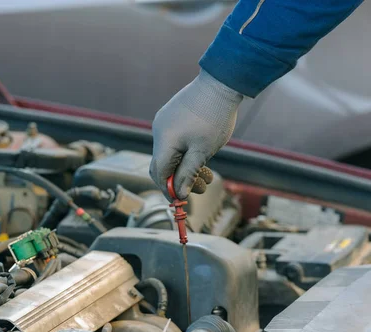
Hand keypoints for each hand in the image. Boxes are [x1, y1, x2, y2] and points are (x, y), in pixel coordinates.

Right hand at [149, 69, 242, 199]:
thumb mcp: (203, 151)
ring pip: (170, 153)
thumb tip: (178, 194)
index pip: (159, 173)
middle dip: (179, 180)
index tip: (181, 200)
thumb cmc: (214, 117)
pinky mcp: (172, 116)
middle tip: (200, 187)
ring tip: (208, 174)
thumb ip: (188, 173)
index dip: (168, 189)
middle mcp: (159, 131)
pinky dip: (185, 153)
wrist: (221, 82)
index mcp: (164, 141)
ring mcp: (164, 122)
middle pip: (162, 164)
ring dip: (186, 167)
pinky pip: (173, 141)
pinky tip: (202, 156)